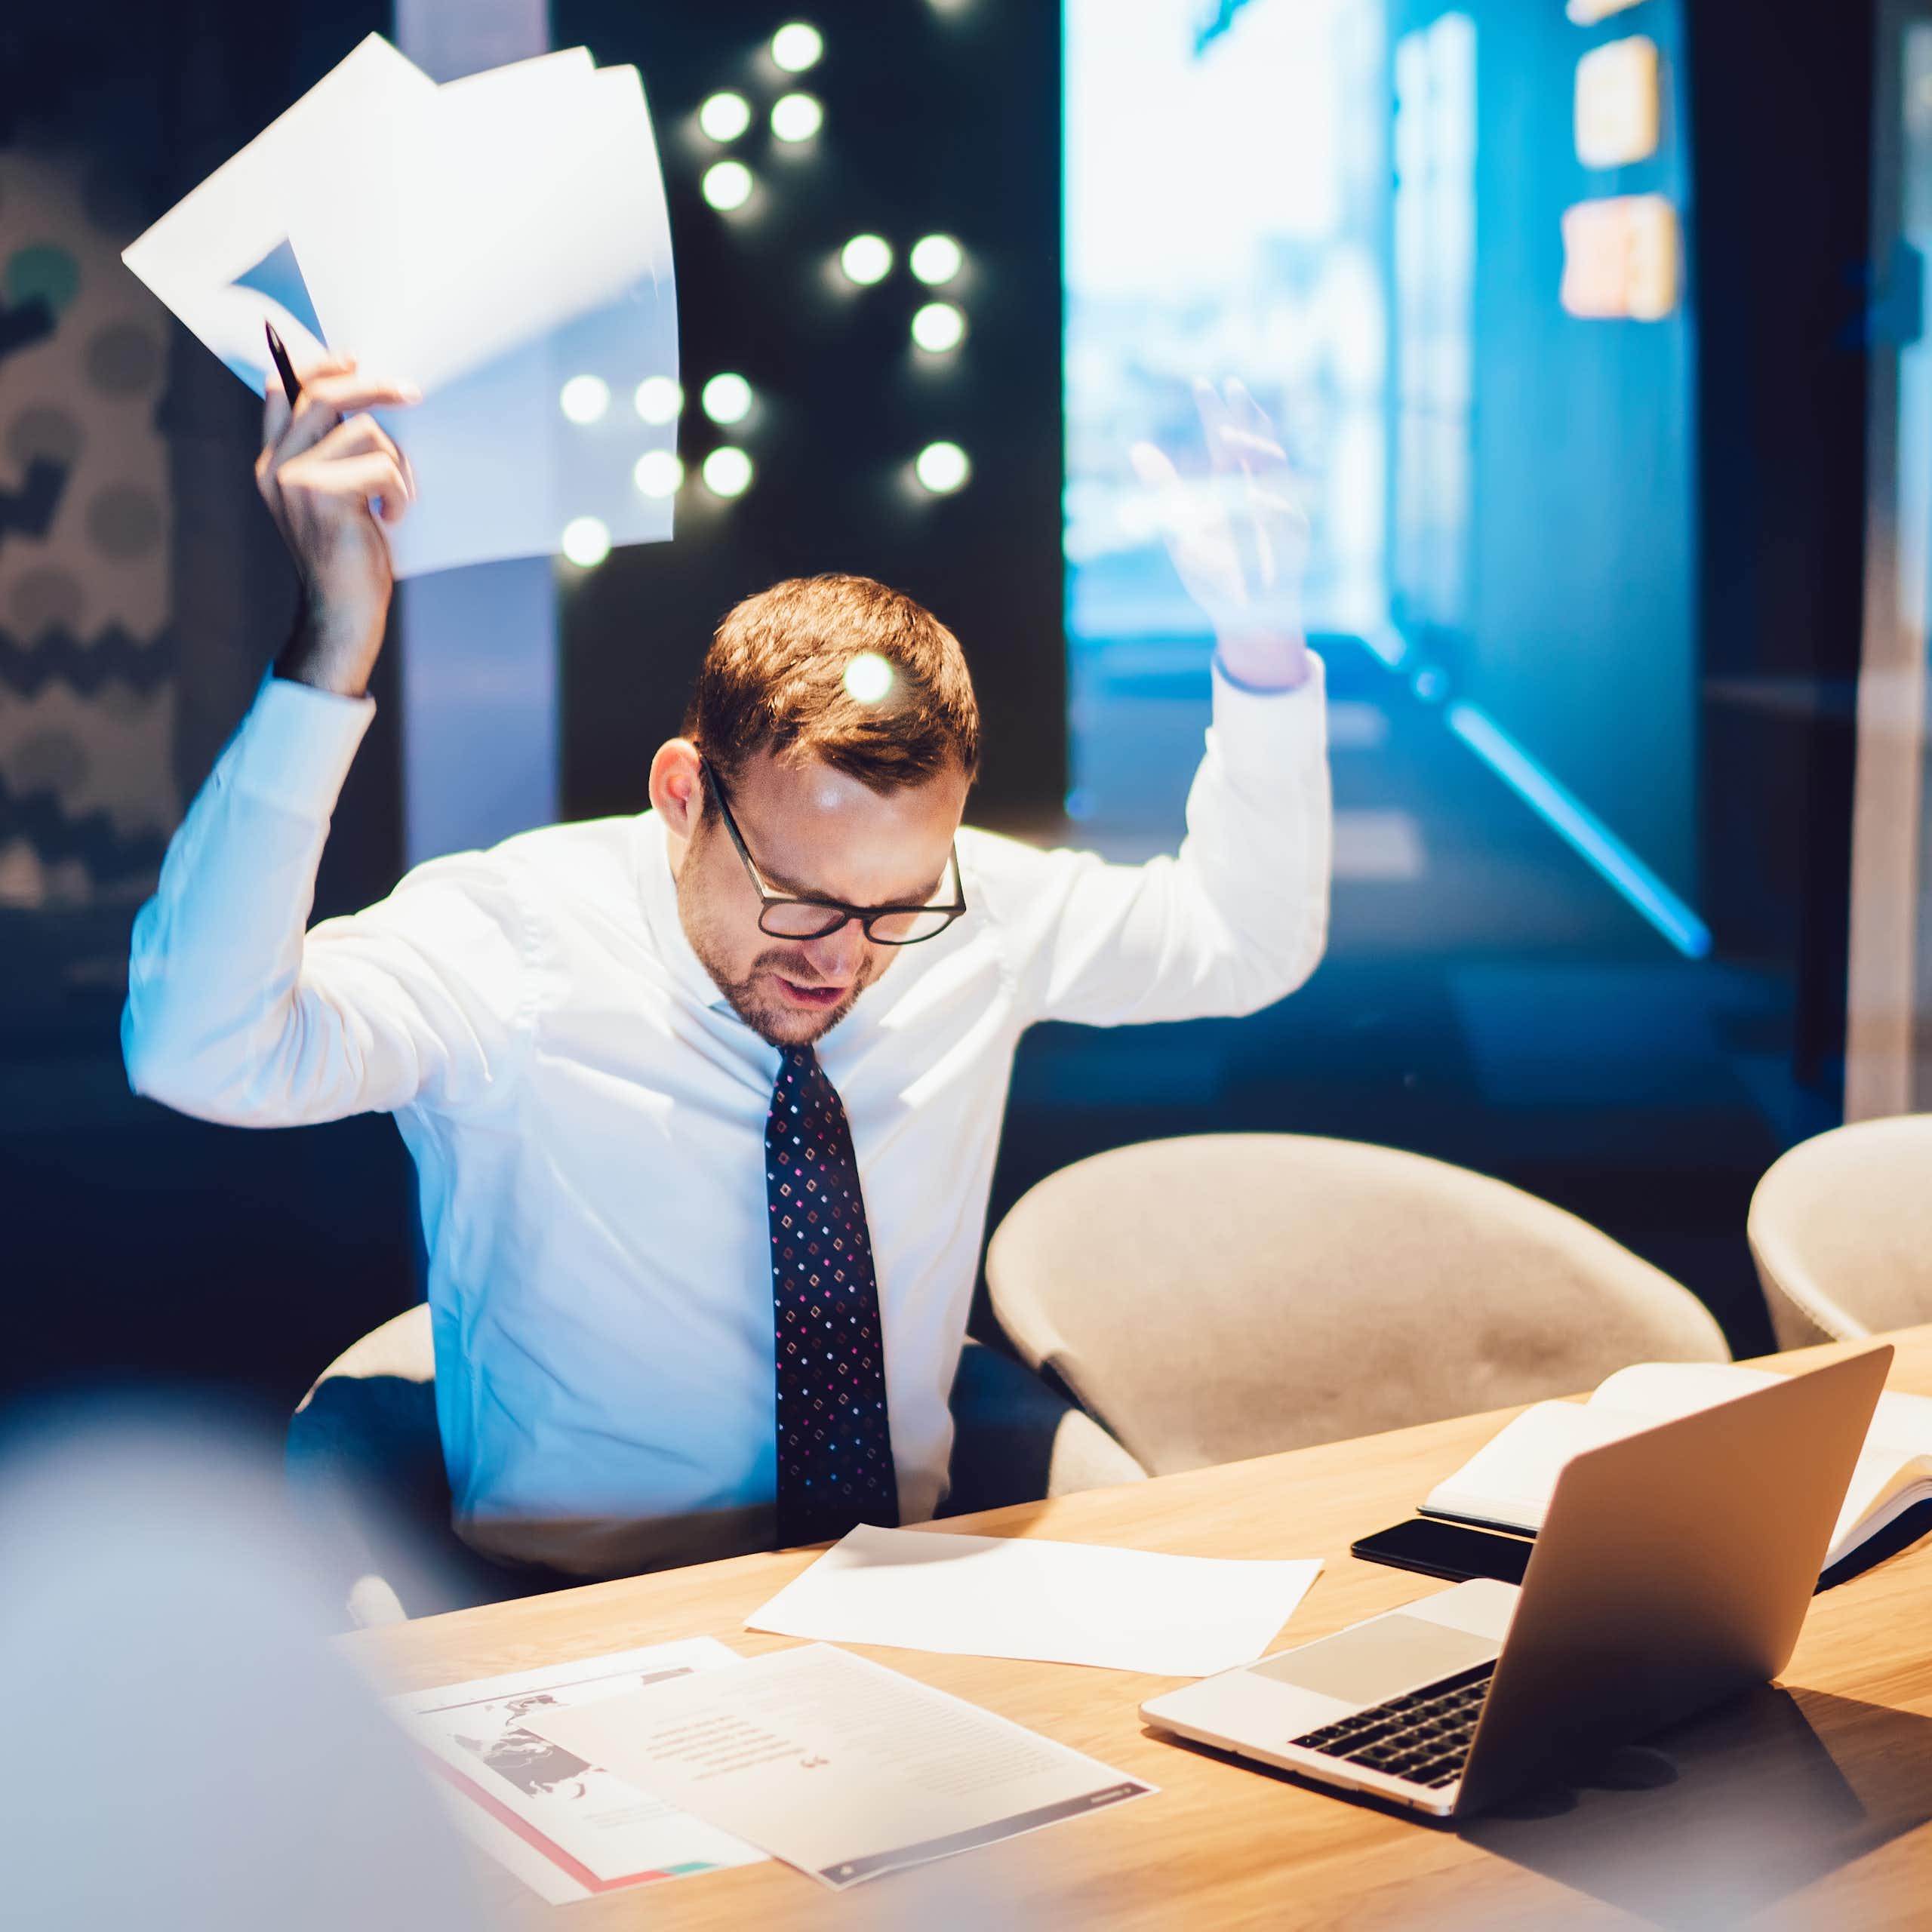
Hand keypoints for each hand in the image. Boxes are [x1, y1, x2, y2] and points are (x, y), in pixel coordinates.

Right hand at [257, 353, 419, 697]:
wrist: (341, 614)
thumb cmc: (349, 557)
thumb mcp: (333, 499)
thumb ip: (332, 454)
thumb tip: (364, 400)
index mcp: (273, 462)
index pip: (283, 389)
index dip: (320, 365)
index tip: (357, 360)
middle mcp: (275, 466)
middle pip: (322, 393)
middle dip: (373, 385)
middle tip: (411, 391)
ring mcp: (294, 481)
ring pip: (363, 431)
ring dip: (395, 463)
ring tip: (393, 498)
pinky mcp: (323, 497)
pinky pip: (381, 465)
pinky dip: (399, 492)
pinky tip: (391, 518)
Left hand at [1131, 379, 1310, 690]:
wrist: (1240, 617)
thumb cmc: (1212, 576)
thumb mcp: (1177, 528)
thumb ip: (1163, 489)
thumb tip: (1137, 448)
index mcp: (1228, 485)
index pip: (1222, 439)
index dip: (1214, 411)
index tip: (1204, 383)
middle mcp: (1256, 488)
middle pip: (1253, 440)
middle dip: (1245, 413)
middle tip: (1231, 386)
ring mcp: (1279, 508)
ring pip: (1275, 467)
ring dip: (1254, 449)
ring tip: (1229, 437)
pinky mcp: (1295, 536)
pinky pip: (1284, 514)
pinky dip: (1269, 505)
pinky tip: (1252, 500)